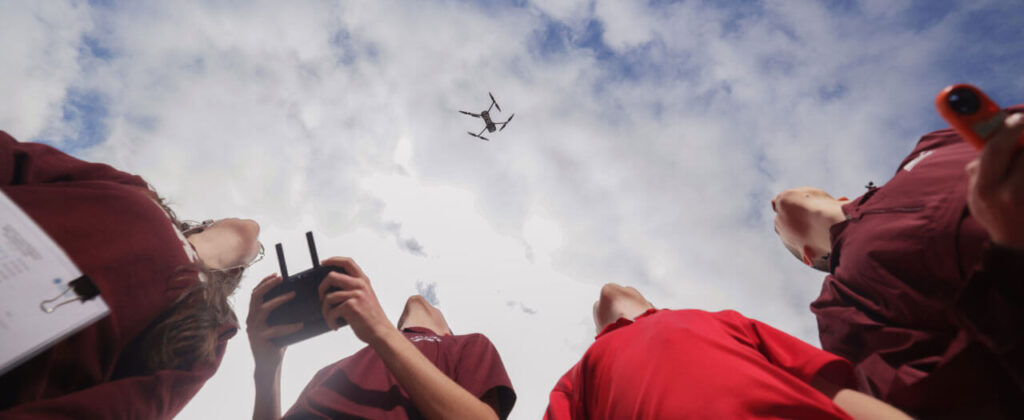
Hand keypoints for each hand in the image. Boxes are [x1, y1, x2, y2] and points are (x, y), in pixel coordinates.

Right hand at [247, 274, 302, 371]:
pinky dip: (290, 327)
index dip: (264, 282)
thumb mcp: (278, 324)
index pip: (255, 293)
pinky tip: (301, 325)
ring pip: (263, 308)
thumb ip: (282, 313)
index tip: (276, 274)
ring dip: (279, 299)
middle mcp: (251, 320)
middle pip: (255, 296)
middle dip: (267, 284)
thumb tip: (299, 297)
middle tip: (281, 278)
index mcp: (254, 315)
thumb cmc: (276, 343)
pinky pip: (276, 329)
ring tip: (293, 294)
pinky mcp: (260, 339)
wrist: (269, 365)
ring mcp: (254, 329)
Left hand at [318, 257, 395, 345]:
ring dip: (325, 310)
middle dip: (322, 287)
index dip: (333, 260)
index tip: (323, 263)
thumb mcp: (364, 297)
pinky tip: (335, 325)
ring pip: (329, 297)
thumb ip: (352, 289)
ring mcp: (356, 294)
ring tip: (330, 318)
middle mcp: (360, 285)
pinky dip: (330, 320)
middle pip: (332, 276)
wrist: (380, 331)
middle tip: (321, 297)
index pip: (347, 262)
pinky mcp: (351, 306)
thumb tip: (330, 288)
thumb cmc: (371, 317)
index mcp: (363, 281)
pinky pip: (332, 311)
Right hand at [966, 112, 1023, 250]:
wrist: (1018, 247)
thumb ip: (979, 170)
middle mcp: (1010, 193)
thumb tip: (987, 139)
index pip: (996, 148)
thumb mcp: (977, 196)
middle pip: (1023, 150)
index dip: (1007, 127)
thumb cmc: (996, 215)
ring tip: (1022, 163)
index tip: (1015, 116)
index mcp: (985, 189)